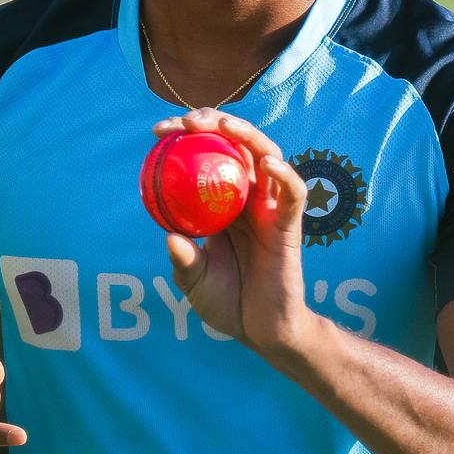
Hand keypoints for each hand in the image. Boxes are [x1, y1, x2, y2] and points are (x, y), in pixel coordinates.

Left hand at [152, 108, 317, 355]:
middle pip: (237, 144)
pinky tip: (268, 165)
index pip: (207, 155)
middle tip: (186, 121)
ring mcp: (271, 207)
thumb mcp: (192, 280)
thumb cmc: (226, 302)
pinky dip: (285, 174)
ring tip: (223, 124)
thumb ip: (184, 259)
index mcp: (223, 202)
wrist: (262, 331)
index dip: (186, 137)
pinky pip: (294, 193)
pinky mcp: (291, 224)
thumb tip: (170, 236)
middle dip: (215, 122)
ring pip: (268, 155)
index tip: (159, 133)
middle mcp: (249, 196)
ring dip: (247, 134)